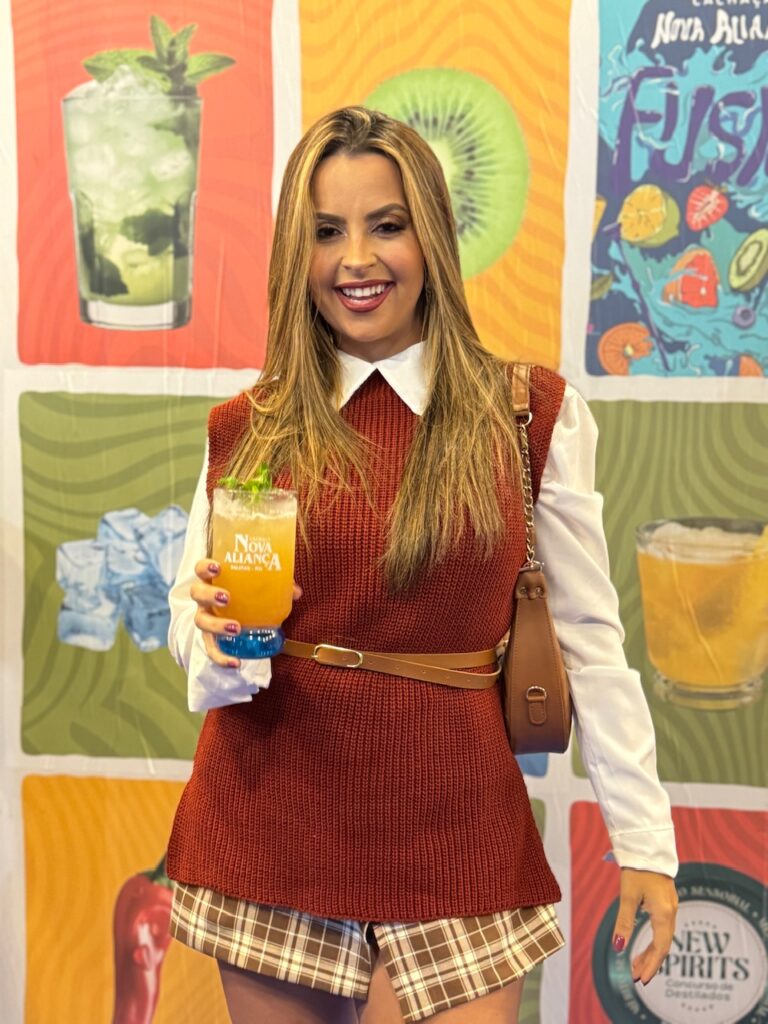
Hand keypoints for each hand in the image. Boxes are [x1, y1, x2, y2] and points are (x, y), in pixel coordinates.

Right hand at [190, 559, 301, 668]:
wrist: (239, 617)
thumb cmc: (247, 596)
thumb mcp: (261, 587)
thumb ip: (278, 585)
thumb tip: (295, 591)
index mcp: (215, 581)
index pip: (202, 569)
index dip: (206, 566)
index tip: (218, 567)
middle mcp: (205, 599)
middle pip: (197, 593)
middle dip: (209, 594)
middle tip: (226, 598)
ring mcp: (206, 619)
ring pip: (201, 621)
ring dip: (217, 625)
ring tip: (236, 628)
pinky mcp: (210, 640)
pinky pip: (212, 650)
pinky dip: (222, 658)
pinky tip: (236, 662)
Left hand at [612, 868, 677, 984]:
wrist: (648, 847)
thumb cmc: (637, 869)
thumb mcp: (627, 895)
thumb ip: (624, 922)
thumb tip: (618, 947)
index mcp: (663, 913)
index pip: (660, 947)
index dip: (651, 965)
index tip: (641, 980)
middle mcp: (670, 912)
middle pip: (663, 945)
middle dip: (650, 962)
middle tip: (636, 976)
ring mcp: (670, 906)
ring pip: (663, 937)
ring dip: (651, 952)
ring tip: (636, 964)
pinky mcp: (666, 901)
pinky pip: (663, 928)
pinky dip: (654, 940)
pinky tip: (644, 944)